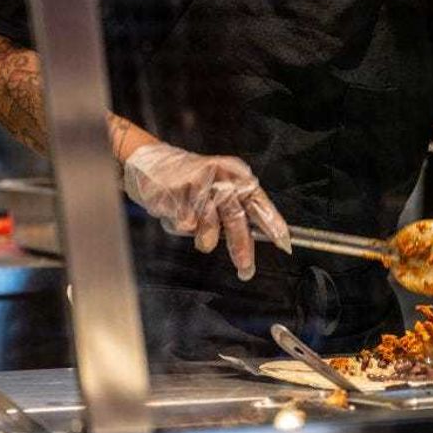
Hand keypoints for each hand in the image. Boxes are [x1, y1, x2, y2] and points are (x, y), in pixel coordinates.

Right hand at [123, 143, 291, 280]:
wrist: (149, 163)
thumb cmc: (190, 181)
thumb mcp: (219, 188)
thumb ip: (236, 211)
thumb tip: (259, 238)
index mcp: (235, 175)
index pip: (258, 201)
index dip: (272, 223)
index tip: (283, 243)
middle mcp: (219, 177)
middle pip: (236, 219)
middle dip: (241, 248)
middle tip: (245, 269)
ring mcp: (196, 185)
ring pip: (208, 229)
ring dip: (204, 239)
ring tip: (197, 231)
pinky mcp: (175, 195)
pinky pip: (184, 226)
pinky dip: (179, 227)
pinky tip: (174, 212)